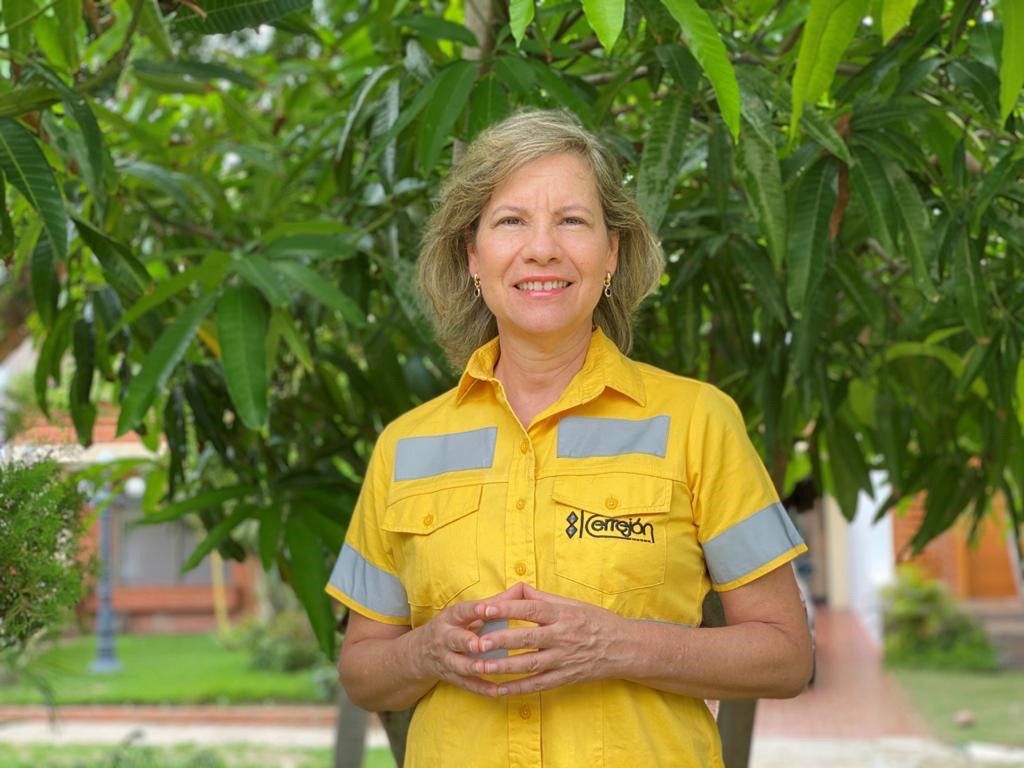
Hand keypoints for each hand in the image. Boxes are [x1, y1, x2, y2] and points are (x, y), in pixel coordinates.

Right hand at [413, 582, 526, 696]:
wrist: (421, 652)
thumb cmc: (454, 626)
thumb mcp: (467, 612)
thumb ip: (493, 602)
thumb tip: (521, 588)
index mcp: (452, 617)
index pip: (463, 611)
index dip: (474, 610)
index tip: (487, 608)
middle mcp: (446, 638)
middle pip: (455, 640)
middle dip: (467, 641)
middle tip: (481, 644)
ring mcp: (447, 659)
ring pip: (459, 665)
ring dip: (473, 667)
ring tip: (488, 668)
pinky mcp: (452, 677)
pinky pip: (467, 685)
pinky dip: (482, 689)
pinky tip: (497, 691)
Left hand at [467, 583, 627, 695]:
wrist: (624, 648)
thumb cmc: (595, 621)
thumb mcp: (572, 603)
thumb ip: (542, 598)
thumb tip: (515, 589)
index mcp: (563, 614)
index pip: (532, 609)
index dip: (508, 609)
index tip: (485, 609)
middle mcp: (562, 637)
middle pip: (527, 638)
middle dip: (500, 640)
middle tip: (477, 642)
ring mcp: (563, 660)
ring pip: (529, 664)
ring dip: (503, 667)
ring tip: (480, 667)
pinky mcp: (565, 678)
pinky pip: (538, 685)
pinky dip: (517, 688)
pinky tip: (498, 690)